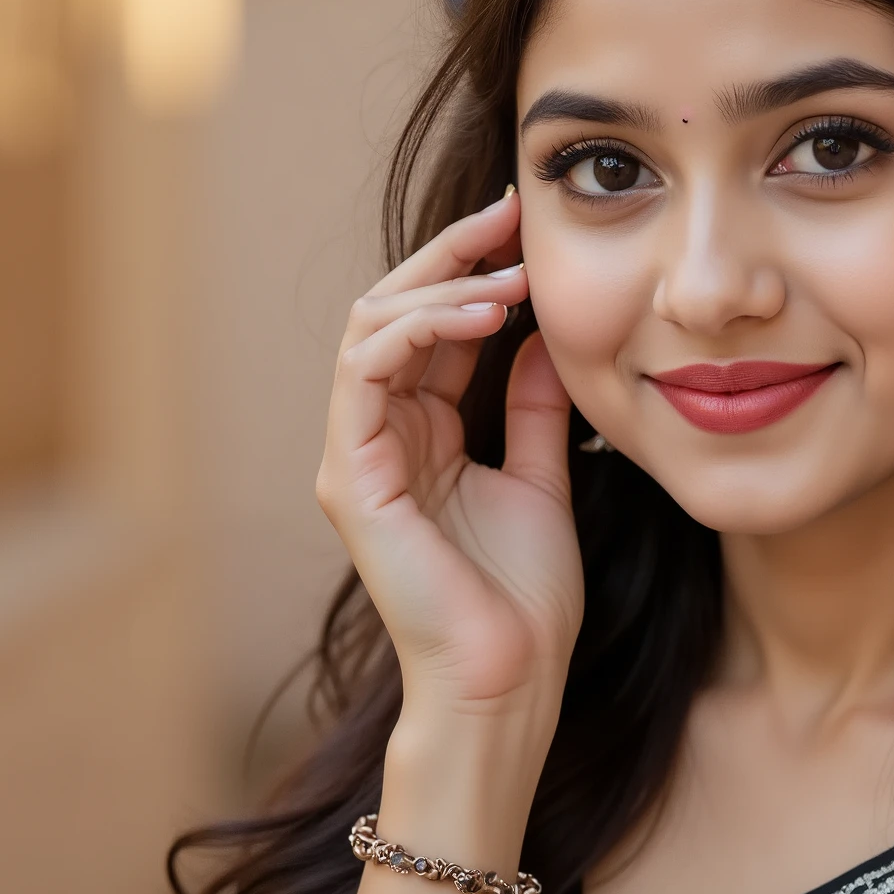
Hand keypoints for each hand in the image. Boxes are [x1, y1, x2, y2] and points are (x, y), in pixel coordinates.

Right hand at [315, 192, 582, 729]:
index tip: (524, 226)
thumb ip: (531, 407)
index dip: (472, 268)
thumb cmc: (524, 597)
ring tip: (507, 275)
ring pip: (370, 328)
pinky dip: (418, 329)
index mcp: (418, 435)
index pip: (431, 327)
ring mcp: (357, 456)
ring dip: (439, 287)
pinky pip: (364, 371)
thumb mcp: (541, 477)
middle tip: (510, 216)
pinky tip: (481, 315)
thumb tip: (542, 338)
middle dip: (450, 255)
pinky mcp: (351, 477)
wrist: (510, 677)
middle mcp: (378, 437)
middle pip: (392, 310)